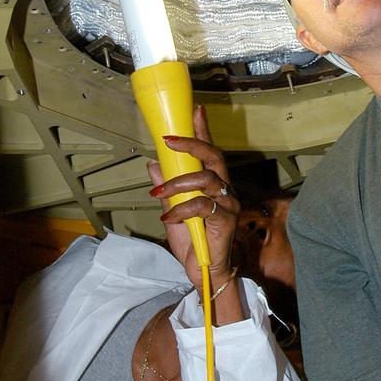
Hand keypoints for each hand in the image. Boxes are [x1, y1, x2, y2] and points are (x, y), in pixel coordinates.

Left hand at [148, 104, 240, 291]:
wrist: (204, 272)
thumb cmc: (193, 242)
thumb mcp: (172, 210)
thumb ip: (166, 187)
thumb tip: (152, 163)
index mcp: (214, 184)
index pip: (209, 151)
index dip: (203, 129)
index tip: (194, 109)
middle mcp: (225, 190)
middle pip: (214, 157)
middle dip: (192, 144)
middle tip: (169, 140)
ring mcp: (228, 204)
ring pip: (206, 179)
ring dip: (177, 183)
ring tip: (159, 193)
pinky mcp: (226, 220)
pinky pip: (202, 206)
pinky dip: (181, 209)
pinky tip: (169, 217)